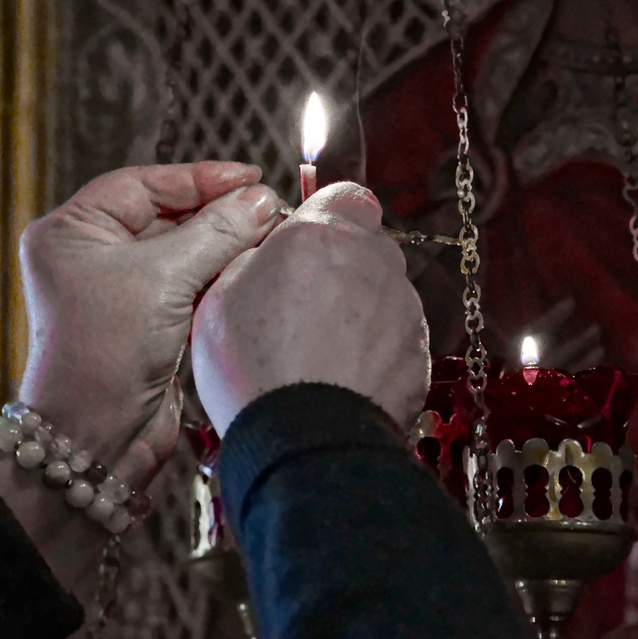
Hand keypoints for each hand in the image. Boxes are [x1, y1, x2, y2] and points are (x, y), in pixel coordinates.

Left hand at [18, 161, 280, 479]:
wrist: (94, 438)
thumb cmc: (107, 351)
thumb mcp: (164, 278)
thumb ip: (216, 231)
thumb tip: (259, 200)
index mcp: (72, 230)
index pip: (143, 184)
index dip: (199, 178)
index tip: (249, 177)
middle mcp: (89, 255)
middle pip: (165, 215)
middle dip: (217, 214)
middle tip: (268, 211)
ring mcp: (116, 291)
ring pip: (181, 251)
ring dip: (222, 247)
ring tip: (266, 239)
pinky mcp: (143, 323)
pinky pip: (186, 285)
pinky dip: (216, 278)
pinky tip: (248, 272)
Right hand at [190, 181, 430, 437]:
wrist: (304, 444)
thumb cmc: (252, 369)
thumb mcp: (218, 298)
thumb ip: (251, 258)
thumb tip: (267, 249)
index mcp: (322, 234)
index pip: (346, 195)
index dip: (327, 216)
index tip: (305, 243)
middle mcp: (373, 261)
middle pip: (367, 246)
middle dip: (341, 265)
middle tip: (301, 305)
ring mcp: (403, 308)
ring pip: (383, 292)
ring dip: (359, 310)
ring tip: (318, 353)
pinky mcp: (420, 353)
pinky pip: (396, 338)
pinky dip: (375, 350)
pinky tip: (341, 378)